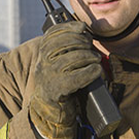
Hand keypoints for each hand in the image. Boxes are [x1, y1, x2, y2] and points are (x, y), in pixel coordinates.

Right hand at [30, 21, 102, 138]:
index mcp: (42, 56)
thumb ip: (65, 50)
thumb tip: (84, 33)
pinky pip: (77, 77)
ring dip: (88, 56)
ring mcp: (49, 76)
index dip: (68, 27)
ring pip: (71, 58)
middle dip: (81, 42)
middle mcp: (42, 64)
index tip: (82, 27)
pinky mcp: (57, 89)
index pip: (52, 34)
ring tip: (95, 59)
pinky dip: (90, 71)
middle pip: (63, 44)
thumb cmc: (59, 85)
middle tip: (91, 47)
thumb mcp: (58, 65)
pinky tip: (96, 70)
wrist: (48, 112)